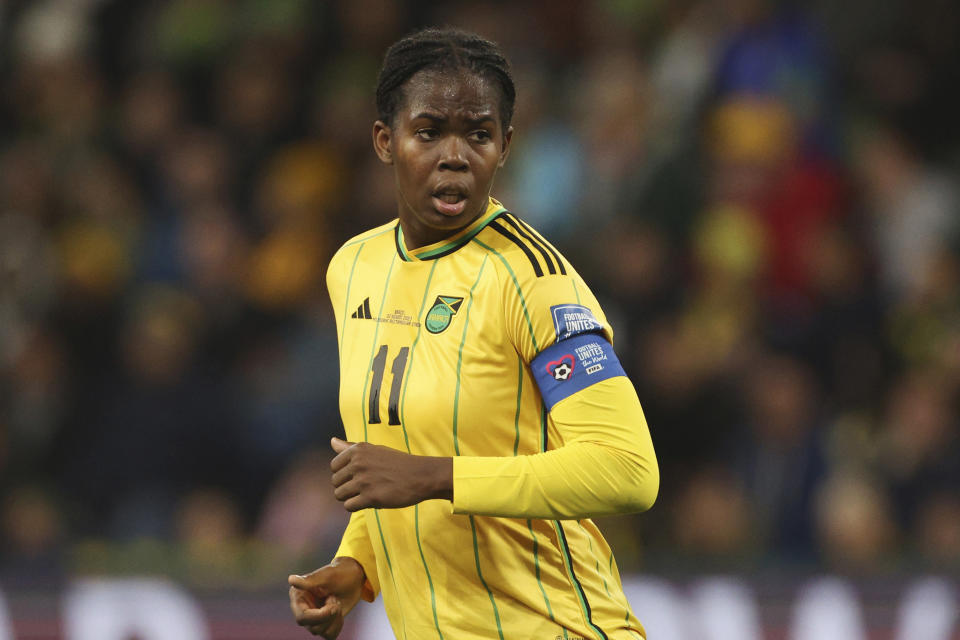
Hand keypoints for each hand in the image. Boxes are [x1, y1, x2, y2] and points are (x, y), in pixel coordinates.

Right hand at [288, 558, 365, 637]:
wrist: (353, 578)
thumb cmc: (338, 573)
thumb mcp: (326, 576)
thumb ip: (309, 581)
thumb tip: (291, 579)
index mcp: (298, 596)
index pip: (302, 617)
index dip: (319, 616)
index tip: (334, 606)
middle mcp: (302, 609)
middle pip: (313, 628)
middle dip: (329, 616)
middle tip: (336, 599)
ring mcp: (312, 618)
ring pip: (322, 632)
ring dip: (335, 619)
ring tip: (336, 603)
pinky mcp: (323, 624)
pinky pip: (329, 635)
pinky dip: (338, 625)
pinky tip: (339, 613)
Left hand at [330, 437, 451, 510]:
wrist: (421, 476)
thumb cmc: (398, 463)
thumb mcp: (375, 449)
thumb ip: (351, 447)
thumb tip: (332, 441)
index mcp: (358, 450)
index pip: (334, 466)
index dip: (344, 474)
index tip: (359, 475)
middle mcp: (358, 463)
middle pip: (335, 482)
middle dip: (346, 487)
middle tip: (364, 487)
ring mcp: (363, 480)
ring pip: (339, 495)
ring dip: (350, 498)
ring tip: (365, 495)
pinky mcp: (370, 497)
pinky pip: (349, 506)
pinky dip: (357, 507)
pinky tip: (369, 501)